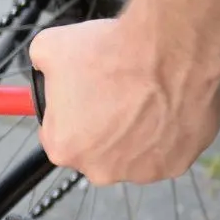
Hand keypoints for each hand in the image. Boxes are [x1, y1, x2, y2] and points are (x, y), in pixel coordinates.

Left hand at [27, 17, 219, 185]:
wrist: (168, 48)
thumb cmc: (109, 51)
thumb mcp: (48, 48)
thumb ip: (41, 68)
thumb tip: (45, 67)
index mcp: (63, 148)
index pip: (57, 137)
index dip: (68, 114)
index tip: (80, 99)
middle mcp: (100, 170)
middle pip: (95, 151)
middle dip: (102, 127)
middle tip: (113, 94)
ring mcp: (142, 172)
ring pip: (132, 153)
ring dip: (135, 131)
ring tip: (141, 96)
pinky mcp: (177, 164)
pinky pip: (167, 150)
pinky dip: (166, 131)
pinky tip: (166, 104)